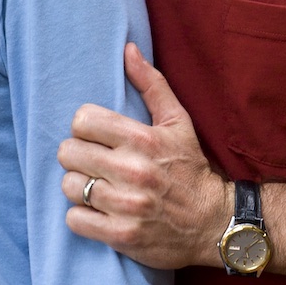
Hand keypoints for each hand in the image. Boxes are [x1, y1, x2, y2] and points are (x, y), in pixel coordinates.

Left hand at [57, 43, 230, 269]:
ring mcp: (127, 206)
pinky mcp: (122, 236)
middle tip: (94, 163)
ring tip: (97, 187)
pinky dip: (81, 217)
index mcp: (142, 139)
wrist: (216, 224)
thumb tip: (127, 48)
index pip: (82, 120)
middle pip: (68, 152)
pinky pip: (74, 219)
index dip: (85, 128)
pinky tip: (98, 212)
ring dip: (79, 187)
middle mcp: (133, 171)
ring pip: (69, 186)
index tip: (96, 137)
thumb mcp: (177, 122)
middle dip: (78, 157)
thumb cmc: (191, 168)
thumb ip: (151, 84)